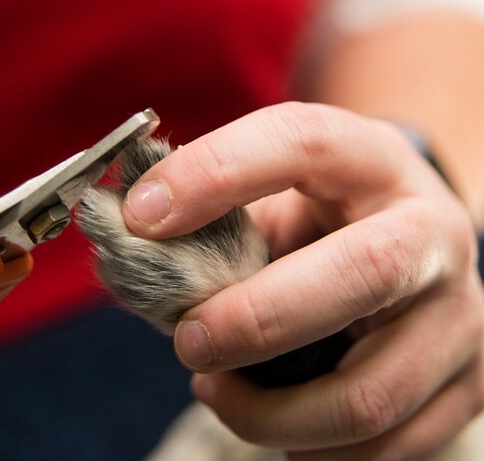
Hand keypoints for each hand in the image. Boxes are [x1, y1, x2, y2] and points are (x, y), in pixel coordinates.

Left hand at [122, 102, 483, 459]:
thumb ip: (209, 226)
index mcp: (371, 163)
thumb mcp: (276, 199)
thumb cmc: (324, 223)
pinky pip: (385, 448)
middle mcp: (430, 233)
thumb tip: (123, 261)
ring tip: (215, 390)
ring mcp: (459, 316)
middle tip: (187, 341)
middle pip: (361, 273)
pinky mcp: (464, 385)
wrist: (414, 247)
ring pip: (368, 394)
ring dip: (269, 412)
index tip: (140, 215)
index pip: (300, 143)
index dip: (215, 172)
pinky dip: (308, 448)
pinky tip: (274, 421)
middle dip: (255, 320)